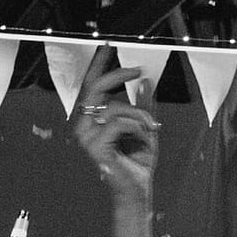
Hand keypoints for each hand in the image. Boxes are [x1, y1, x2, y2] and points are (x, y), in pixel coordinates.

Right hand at [74, 65, 154, 199]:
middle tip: (136, 69)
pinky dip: (137, 127)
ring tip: (151, 127)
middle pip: (95, 88)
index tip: (107, 46)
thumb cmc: (138, 162)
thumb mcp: (145, 128)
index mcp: (93, 120)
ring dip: (139, 114)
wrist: (138, 190)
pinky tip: (144, 138)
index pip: (91, 86)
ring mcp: (86, 137)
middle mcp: (84, 126)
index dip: (98, 65)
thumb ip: (143, 105)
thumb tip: (144, 80)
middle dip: (117, 75)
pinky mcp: (94, 147)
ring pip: (114, 107)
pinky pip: (119, 123)